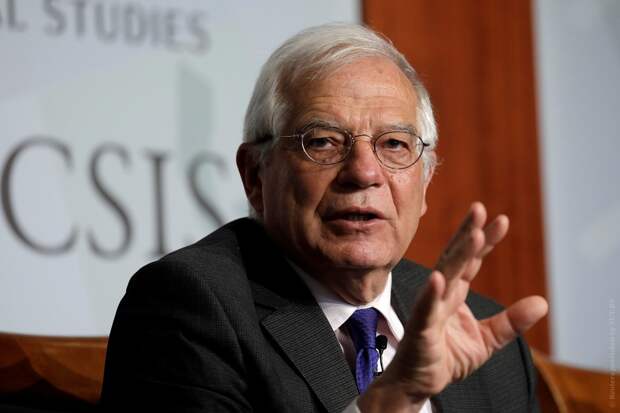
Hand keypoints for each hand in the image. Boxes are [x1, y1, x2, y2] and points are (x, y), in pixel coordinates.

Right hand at [358, 202, 547, 411]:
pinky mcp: (420, 328)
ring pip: (444, 275)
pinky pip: (425, 309)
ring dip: (458, 255)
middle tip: (480, 209)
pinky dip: (431, 294)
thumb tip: (542, 303)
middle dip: (468, 233)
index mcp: (455, 293)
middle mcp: (442, 294)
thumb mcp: (486, 339)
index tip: (501, 220)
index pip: (472, 261)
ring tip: (473, 234)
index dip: (485, 240)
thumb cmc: (445, 356)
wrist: (418, 382)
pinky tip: (439, 279)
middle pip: (456, 258)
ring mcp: (429, 308)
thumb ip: (511, 321)